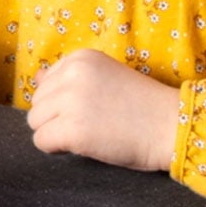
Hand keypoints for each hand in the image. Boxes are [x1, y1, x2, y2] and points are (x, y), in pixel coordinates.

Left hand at [26, 48, 180, 173]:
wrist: (170, 126)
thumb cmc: (142, 105)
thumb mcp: (104, 77)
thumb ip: (69, 77)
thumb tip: (36, 76)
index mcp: (81, 57)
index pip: (46, 81)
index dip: (61, 102)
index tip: (87, 109)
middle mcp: (72, 73)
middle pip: (37, 102)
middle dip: (55, 118)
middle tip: (86, 125)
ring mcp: (71, 101)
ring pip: (35, 122)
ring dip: (54, 132)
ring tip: (84, 135)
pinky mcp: (72, 129)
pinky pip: (42, 141)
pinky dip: (55, 149)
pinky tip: (79, 146)